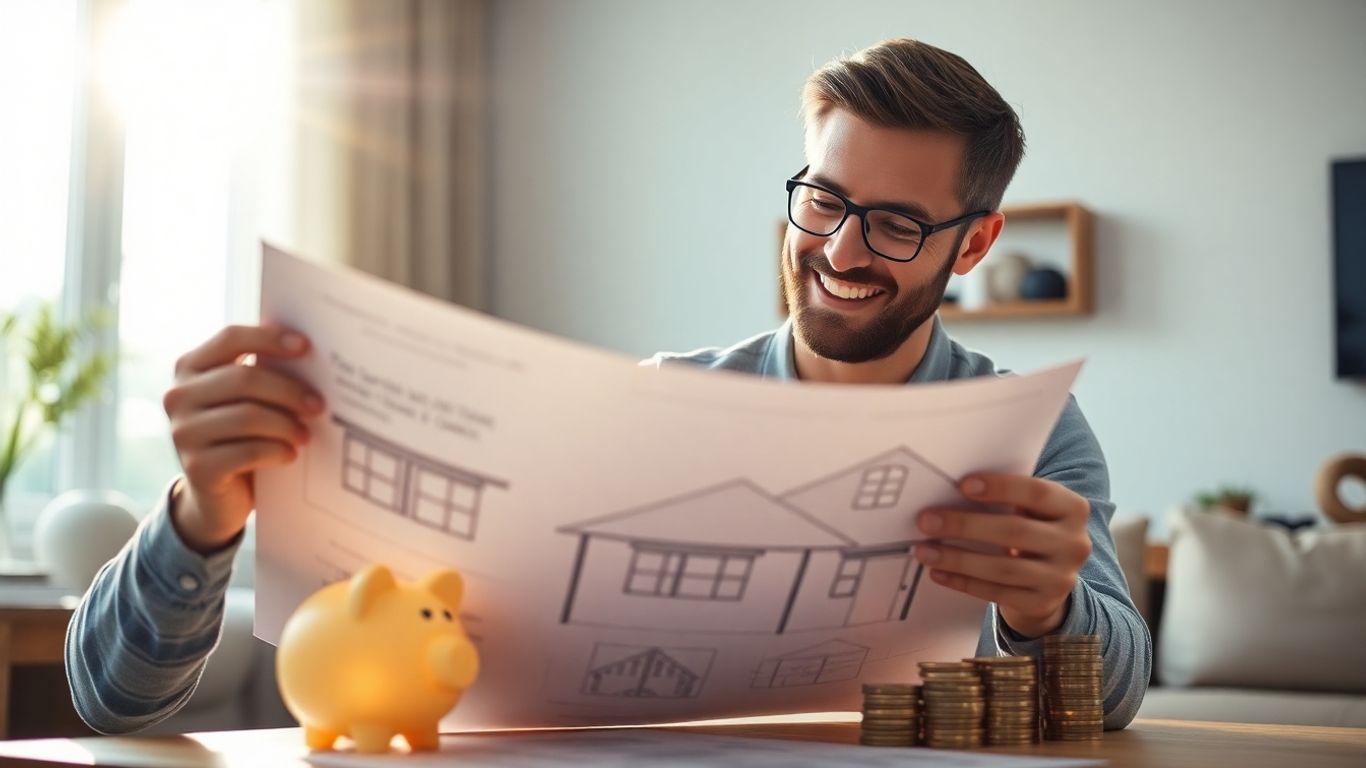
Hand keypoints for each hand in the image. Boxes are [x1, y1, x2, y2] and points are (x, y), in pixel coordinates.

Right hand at [162, 325, 324, 553]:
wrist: (216, 495)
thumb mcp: (244, 400)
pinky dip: (277, 451)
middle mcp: (178, 396)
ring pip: (248, 416)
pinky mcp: (196, 467)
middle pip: (244, 379)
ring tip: (305, 435)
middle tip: (318, 405)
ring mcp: (183, 432)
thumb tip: (308, 352)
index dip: (269, 338)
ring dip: (287, 426)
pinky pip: (248, 451)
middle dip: (289, 391)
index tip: (305, 347)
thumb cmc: (239, 435)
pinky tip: (290, 454)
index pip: (230, 338)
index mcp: (190, 367)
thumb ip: (261, 374)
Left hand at [914, 474, 1091, 637]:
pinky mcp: (1042, 603)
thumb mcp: (1031, 510)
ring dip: (957, 559)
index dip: (1001, 487)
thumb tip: (948, 488)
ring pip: (1003, 568)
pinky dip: (963, 583)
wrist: (1051, 579)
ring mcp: (1061, 578)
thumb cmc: (1029, 529)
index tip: (962, 485)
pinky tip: (938, 573)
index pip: (1037, 493)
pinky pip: (996, 593)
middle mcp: (1074, 543)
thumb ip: (1006, 497)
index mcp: (1073, 508)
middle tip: (926, 521)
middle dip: (965, 525)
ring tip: (924, 550)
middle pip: (1014, 531)